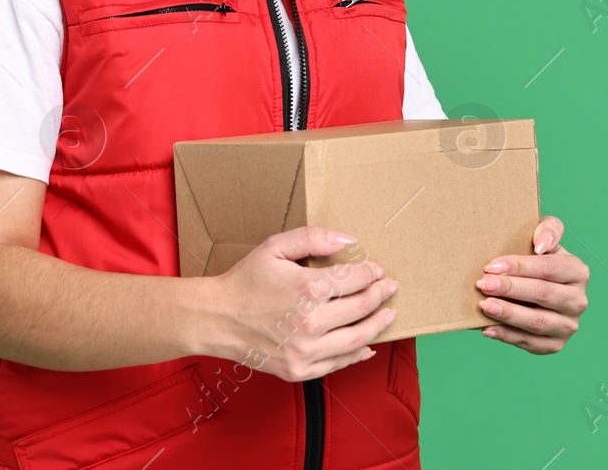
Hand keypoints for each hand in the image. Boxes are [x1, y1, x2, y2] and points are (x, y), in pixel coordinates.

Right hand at [203, 226, 397, 382]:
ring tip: (388, 314)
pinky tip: (368, 345)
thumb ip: (312, 238)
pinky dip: (358, 354)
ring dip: (378, 325)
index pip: (355, 280)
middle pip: (361, 308)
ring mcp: (306, 350)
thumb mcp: (275, 247)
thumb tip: (347, 240)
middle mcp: (311, 322)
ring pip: (357, 339)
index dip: (372, 273)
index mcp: (307, 289)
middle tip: (390, 288)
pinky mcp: (300, 370)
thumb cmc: (245, 281)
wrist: (217, 319)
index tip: (378, 270)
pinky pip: (338, 363)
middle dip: (381, 295)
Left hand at [475, 214, 588, 353]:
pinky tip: (487, 327)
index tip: (491, 266)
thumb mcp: (545, 238)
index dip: (519, 267)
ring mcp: (568, 325)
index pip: (548, 268)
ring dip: (509, 314)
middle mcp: (578, 300)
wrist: (535, 287)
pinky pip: (531, 344)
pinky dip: (507, 336)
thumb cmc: (537, 259)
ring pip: (538, 322)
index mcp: (577, 272)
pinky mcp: (555, 345)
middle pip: (543, 294)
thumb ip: (549, 229)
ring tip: (484, 305)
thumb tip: (541, 245)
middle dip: (510, 288)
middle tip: (483, 284)